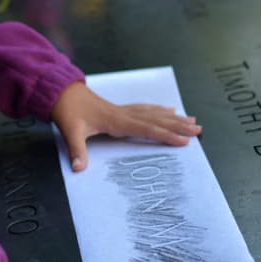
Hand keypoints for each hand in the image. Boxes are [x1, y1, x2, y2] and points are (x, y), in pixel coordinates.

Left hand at [51, 82, 200, 171]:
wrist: (61, 92)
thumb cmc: (68, 112)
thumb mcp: (70, 132)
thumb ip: (77, 151)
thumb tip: (79, 169)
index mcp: (117, 122)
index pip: (147, 129)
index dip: (166, 135)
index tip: (184, 141)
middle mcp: (125, 115)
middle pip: (157, 120)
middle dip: (179, 126)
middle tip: (199, 129)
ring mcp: (124, 110)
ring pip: (155, 114)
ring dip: (174, 118)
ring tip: (192, 120)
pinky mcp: (121, 109)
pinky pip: (146, 109)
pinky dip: (160, 111)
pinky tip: (168, 110)